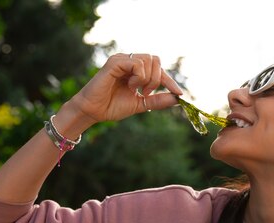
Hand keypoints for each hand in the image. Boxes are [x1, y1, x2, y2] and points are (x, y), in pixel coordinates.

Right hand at [69, 53, 183, 122]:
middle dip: (158, 79)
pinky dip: (139, 77)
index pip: (158, 68)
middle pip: (156, 60)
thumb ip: (157, 100)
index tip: (179, 94)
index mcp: (136, 69)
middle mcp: (129, 61)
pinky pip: (137, 63)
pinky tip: (131, 86)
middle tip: (147, 93)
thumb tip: (177, 99)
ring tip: (137, 90)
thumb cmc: (112, 106)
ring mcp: (122, 60)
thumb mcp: (141, 104)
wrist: (94, 111)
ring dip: (149, 79)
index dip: (170, 81)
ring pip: (149, 60)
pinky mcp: (115, 62)